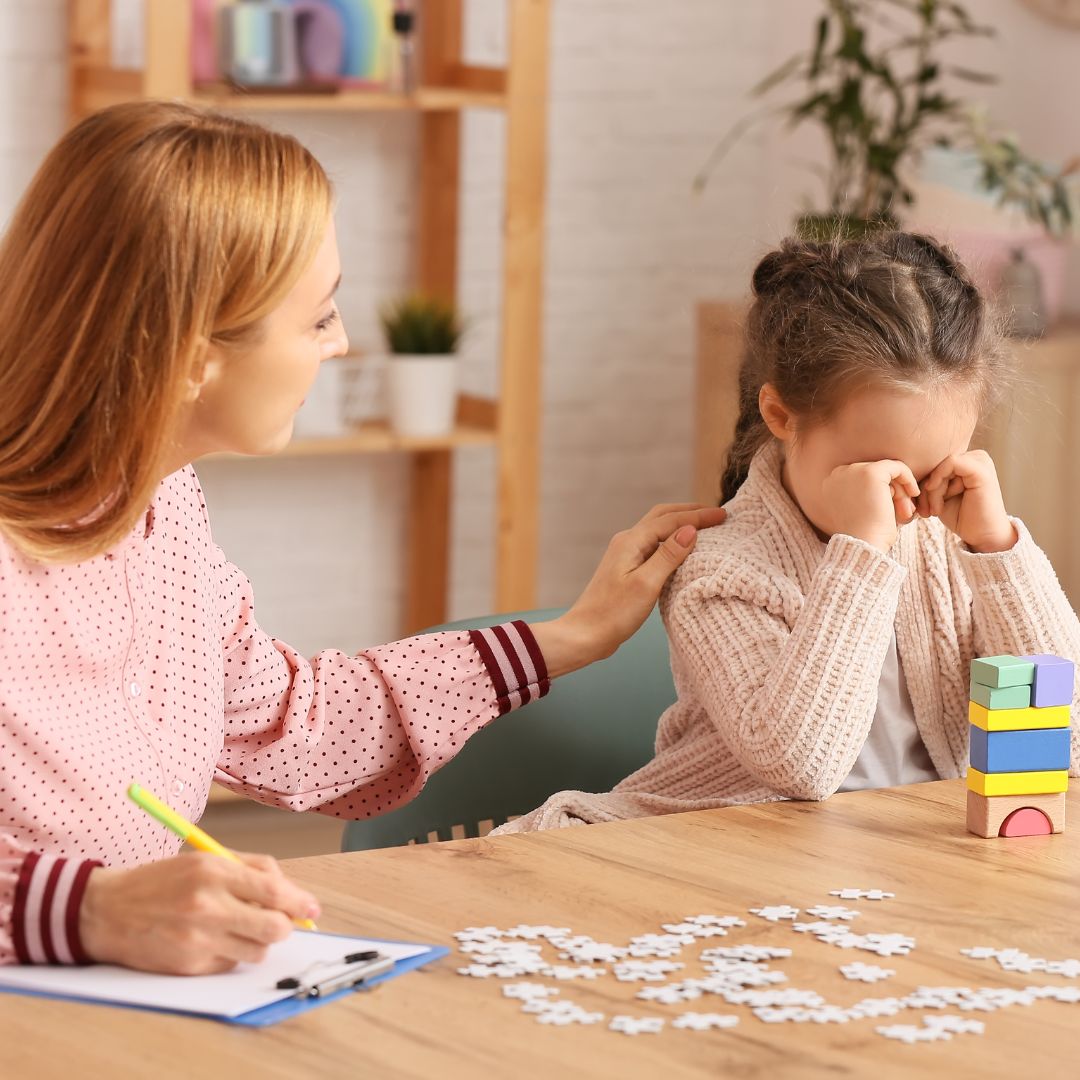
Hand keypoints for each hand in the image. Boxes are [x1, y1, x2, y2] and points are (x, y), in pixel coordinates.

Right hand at [80, 852, 320, 974]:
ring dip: (258, 941)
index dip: (300, 902)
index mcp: (215, 872)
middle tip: (281, 922)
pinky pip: (230, 964)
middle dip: (285, 926)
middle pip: (273, 927)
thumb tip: (291, 891)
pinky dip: (231, 953)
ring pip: (256, 950)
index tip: (312, 909)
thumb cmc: (162, 881)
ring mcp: (198, 940)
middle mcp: (208, 906)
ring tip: (238, 927)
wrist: (107, 910)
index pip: (274, 891)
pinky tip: (213, 940)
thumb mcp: (205, 859)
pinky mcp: (188, 966)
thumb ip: (251, 869)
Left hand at [529, 502, 726, 677]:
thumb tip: (690, 530)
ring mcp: (625, 554)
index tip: (723, 515)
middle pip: (662, 517)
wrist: (586, 634)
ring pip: (657, 530)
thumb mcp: (646, 584)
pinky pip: (653, 545)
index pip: (671, 520)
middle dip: (690, 512)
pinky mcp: (627, 569)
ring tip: (704, 525)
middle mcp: (627, 542)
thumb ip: (669, 555)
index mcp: (631, 541)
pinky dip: (672, 540)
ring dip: (680, 524)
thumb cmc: (614, 613)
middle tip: (716, 514)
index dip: (698, 516)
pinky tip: (682, 549)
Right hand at [820, 460, 919, 553]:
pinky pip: (896, 467)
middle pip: (875, 474)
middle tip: (904, 513)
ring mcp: (853, 471)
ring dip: (900, 492)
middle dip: (892, 492)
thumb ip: (866, 495)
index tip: (892, 510)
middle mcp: (837, 474)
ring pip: (886, 472)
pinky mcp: (871, 472)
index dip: (881, 493)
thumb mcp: (861, 511)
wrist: (863, 544)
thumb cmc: (865, 535)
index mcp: (831, 484)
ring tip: (906, 513)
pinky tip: (914, 493)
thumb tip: (891, 487)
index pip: (862, 479)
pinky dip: (908, 478)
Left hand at [915, 450, 1016, 552]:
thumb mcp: (938, 495)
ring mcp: (981, 461)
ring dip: (931, 491)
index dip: (922, 484)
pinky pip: (951, 463)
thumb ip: (929, 479)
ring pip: (940, 466)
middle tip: (925, 512)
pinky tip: (939, 504)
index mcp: (967, 461)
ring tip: (934, 511)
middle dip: (925, 489)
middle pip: (936, 464)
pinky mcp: (981, 469)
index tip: (920, 508)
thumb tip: (905, 468)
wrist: (982, 536)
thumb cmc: (960, 516)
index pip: (934, 463)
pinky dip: (939, 484)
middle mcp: (976, 457)